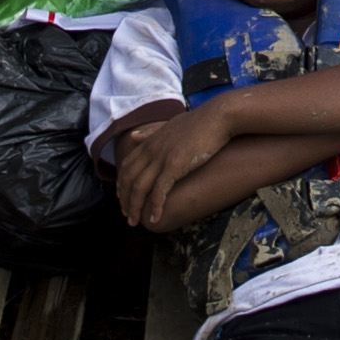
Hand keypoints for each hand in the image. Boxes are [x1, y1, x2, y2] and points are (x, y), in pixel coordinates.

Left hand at [114, 105, 236, 228]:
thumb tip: (133, 137)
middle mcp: (151, 150)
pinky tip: (155, 218)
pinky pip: (159, 191)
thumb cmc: (198, 122)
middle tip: (127, 216)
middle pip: (128, 179)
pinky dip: (155, 206)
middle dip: (125, 200)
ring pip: (139, 187)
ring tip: (136, 222)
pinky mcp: (175, 166)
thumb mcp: (169, 124)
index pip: (126, 166)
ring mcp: (161, 158)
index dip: (121, 184)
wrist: (218, 117)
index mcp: (149, 141)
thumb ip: (150, 132)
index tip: (122, 199)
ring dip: (135, 207)